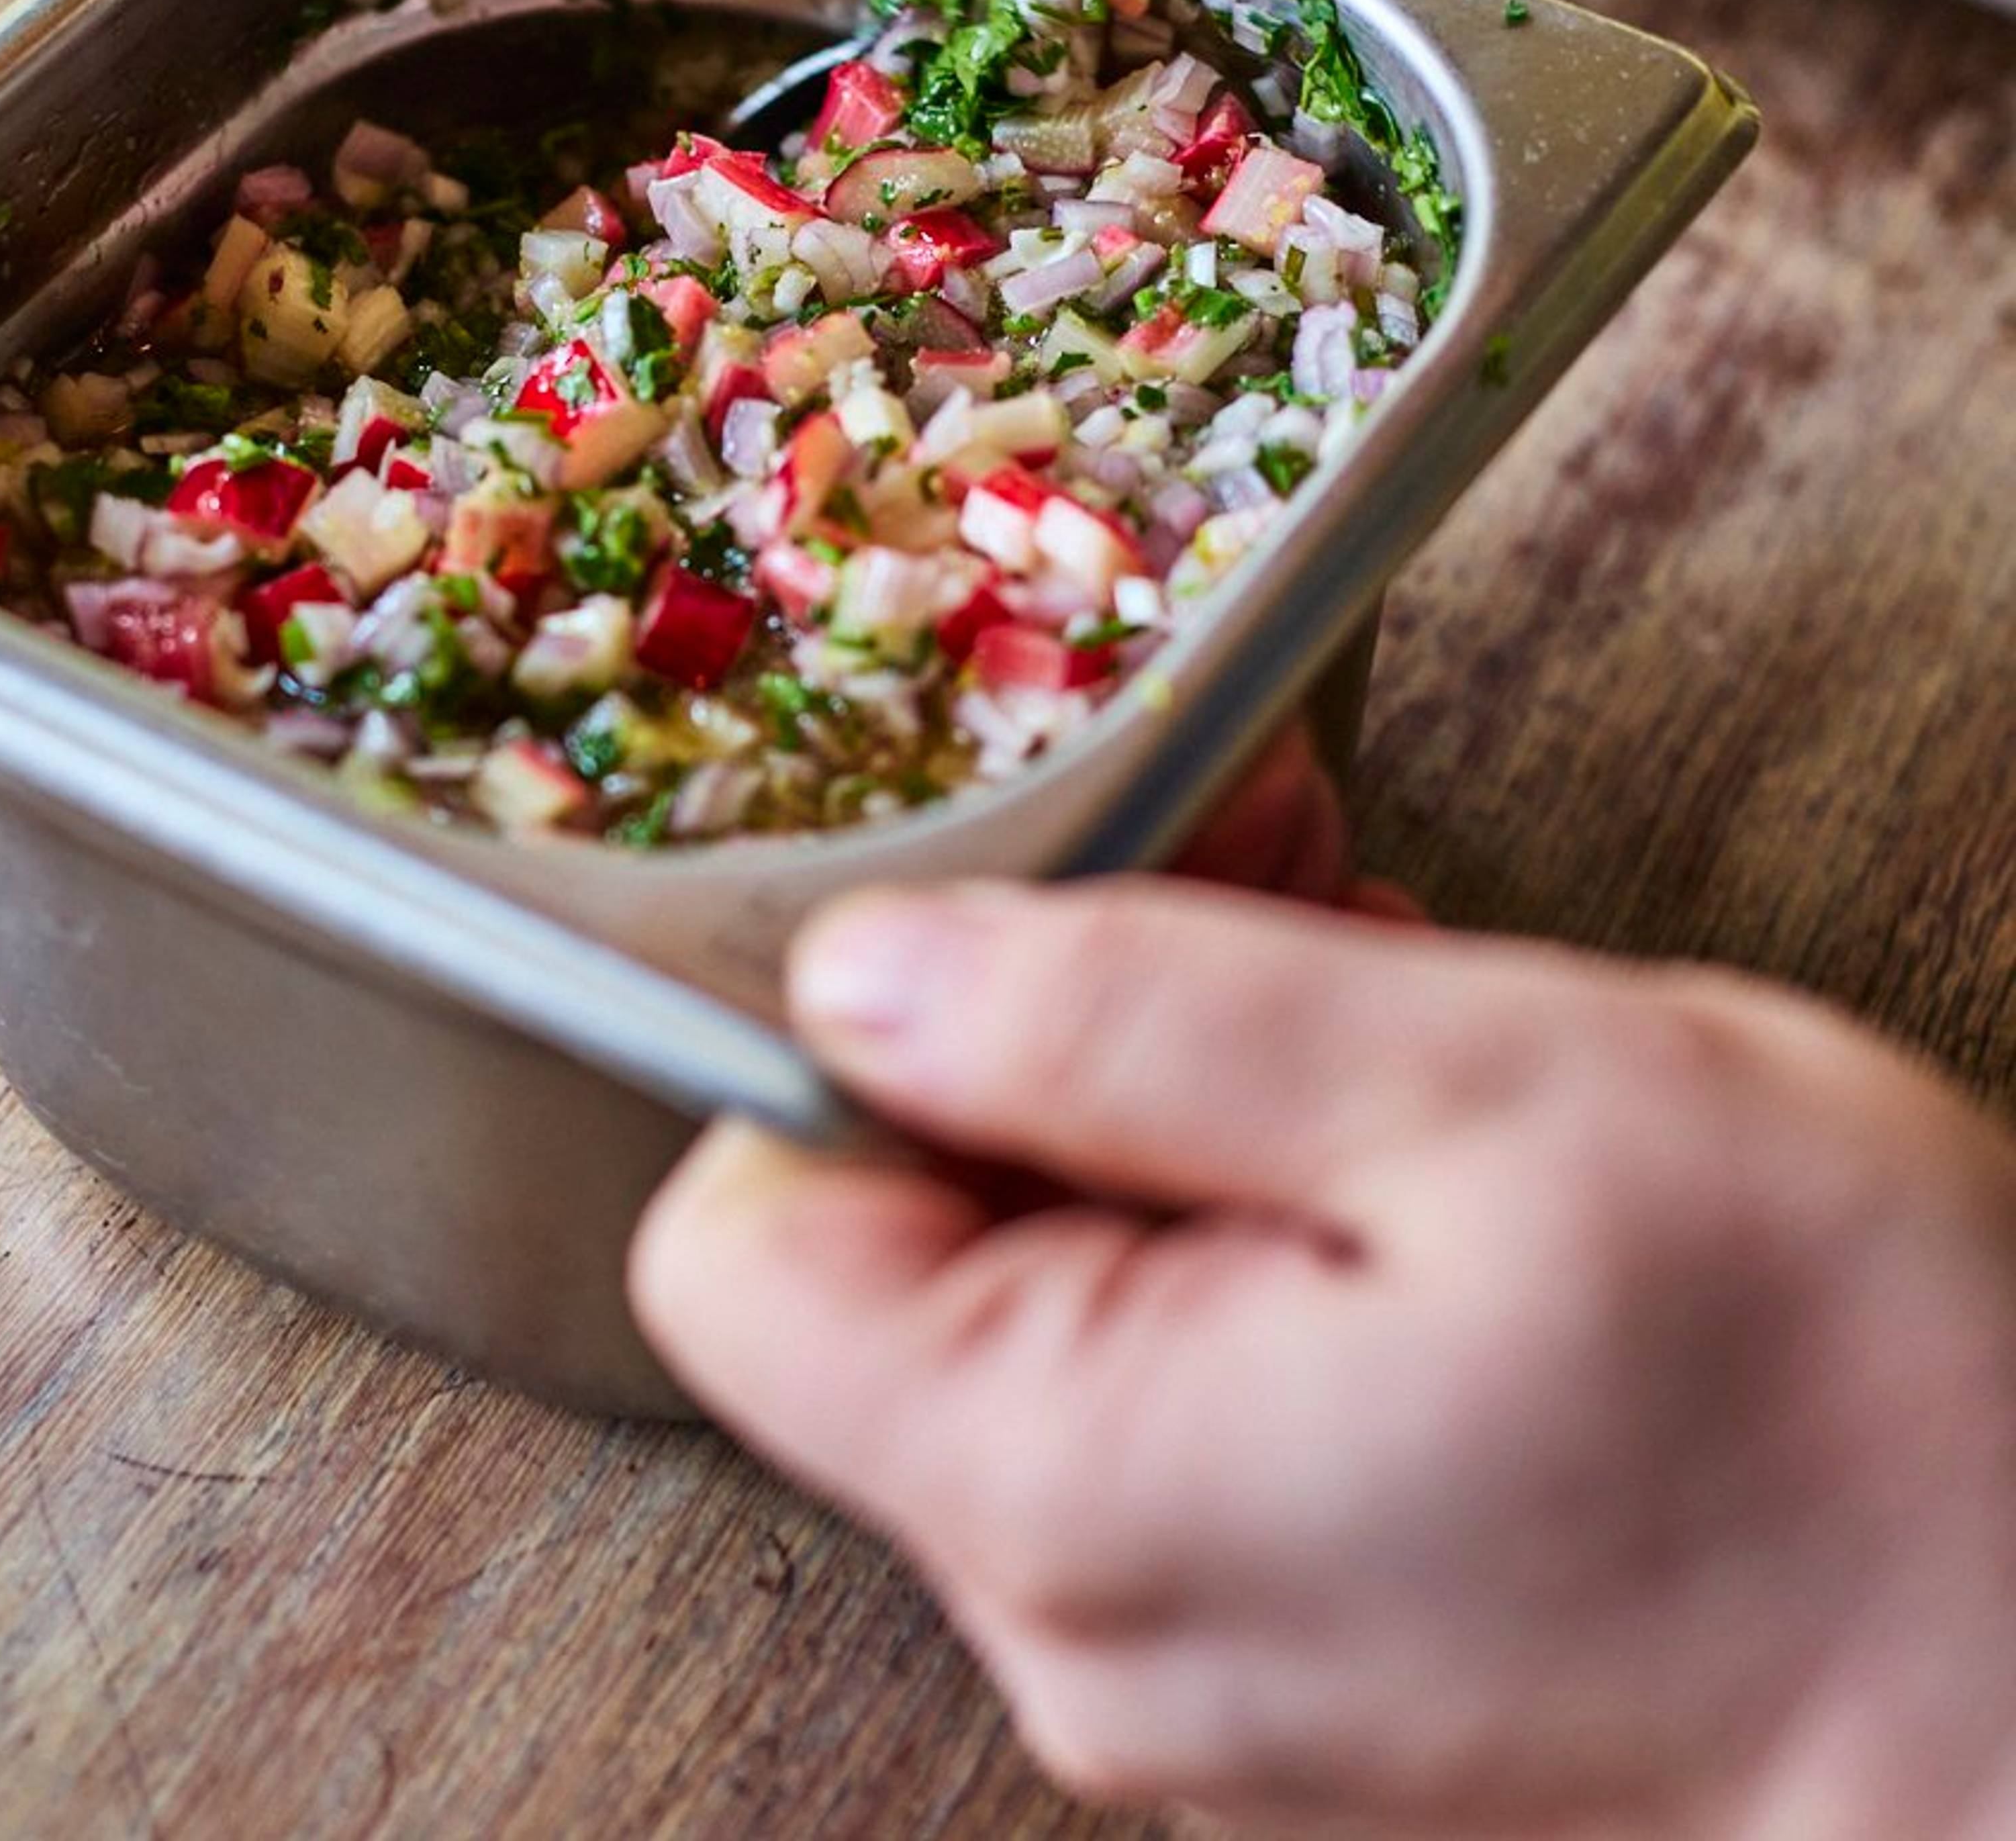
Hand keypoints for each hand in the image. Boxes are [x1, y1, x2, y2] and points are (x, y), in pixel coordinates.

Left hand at [631, 879, 2015, 1837]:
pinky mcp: (1284, 1652)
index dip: (848, 1045)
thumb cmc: (1835, 1388)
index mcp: (1063, 1486)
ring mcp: (1180, 1662)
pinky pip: (1172, 1396)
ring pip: (1047, 1308)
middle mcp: (1074, 1619)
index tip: (1043, 932)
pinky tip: (1413, 1163)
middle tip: (1270, 910)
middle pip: (900, 1256)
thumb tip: (855, 971)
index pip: (738, 1238)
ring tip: (1383, 1023)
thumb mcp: (1472, 1089)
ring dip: (1180, 1122)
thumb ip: (1118, 1018)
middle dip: (1054, 1048)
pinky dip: (1256, 1243)